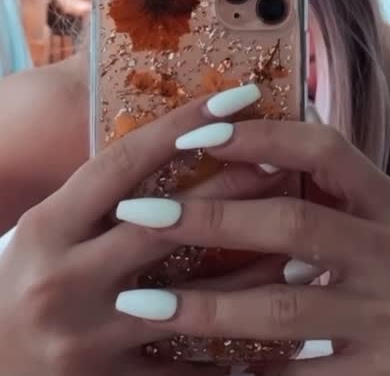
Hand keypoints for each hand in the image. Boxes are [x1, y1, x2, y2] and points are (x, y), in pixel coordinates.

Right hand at [0, 87, 279, 375]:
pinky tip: (279, 332)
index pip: (126, 163)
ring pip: (193, 299)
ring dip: (255, 271)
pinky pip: (188, 369)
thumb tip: (180, 137)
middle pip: (169, 223)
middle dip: (235, 190)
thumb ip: (106, 192)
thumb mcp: (51, 226)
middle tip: (285, 163)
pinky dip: (234, 349)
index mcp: (48, 227)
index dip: (184, 124)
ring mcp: (87, 338)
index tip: (236, 97)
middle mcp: (63, 280)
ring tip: (305, 244)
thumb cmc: (29, 279)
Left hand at [111, 114, 389, 375]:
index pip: (326, 150)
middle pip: (294, 224)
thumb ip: (328, 188)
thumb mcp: (377, 223)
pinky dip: (234, 370)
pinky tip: (190, 366)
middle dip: (209, 218)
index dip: (260, 137)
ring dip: (202, 306)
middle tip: (141, 215)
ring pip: (279, 312)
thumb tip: (248, 132)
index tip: (197, 136)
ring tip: (141, 300)